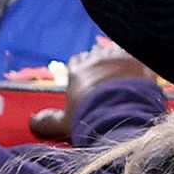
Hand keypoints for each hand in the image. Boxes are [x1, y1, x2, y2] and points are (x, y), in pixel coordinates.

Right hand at [27, 43, 155, 142]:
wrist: (121, 112)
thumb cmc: (90, 118)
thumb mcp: (65, 123)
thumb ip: (49, 121)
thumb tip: (32, 122)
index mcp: (77, 72)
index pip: (77, 61)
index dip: (81, 66)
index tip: (86, 72)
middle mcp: (96, 60)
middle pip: (96, 53)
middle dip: (100, 60)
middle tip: (107, 70)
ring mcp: (118, 57)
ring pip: (116, 50)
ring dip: (118, 57)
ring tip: (124, 67)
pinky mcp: (138, 58)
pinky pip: (136, 51)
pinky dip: (137, 58)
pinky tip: (141, 64)